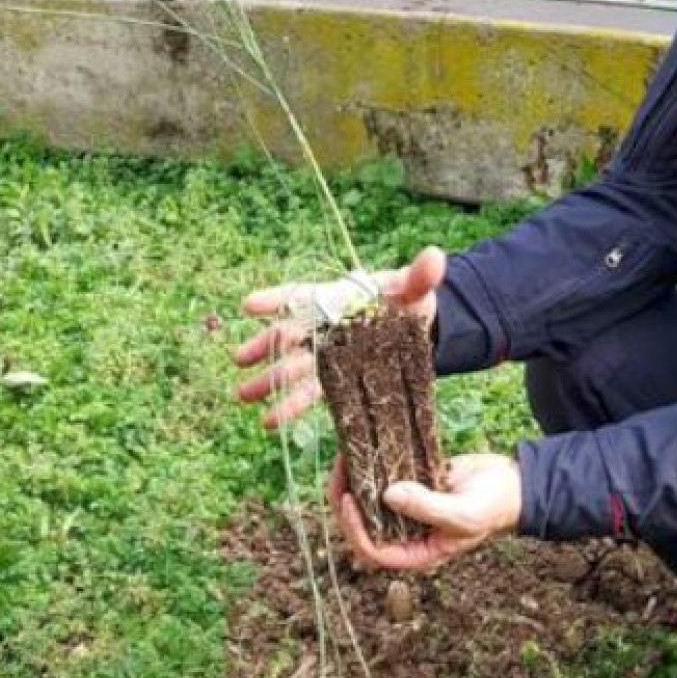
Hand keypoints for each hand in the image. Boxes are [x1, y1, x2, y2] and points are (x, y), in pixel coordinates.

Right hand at [230, 246, 445, 428]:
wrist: (421, 332)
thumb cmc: (409, 303)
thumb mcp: (415, 288)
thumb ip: (421, 275)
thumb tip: (435, 257)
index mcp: (335, 299)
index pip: (300, 296)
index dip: (275, 299)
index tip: (250, 305)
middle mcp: (323, 327)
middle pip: (289, 334)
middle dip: (265, 346)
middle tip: (240, 358)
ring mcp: (327, 356)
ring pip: (292, 367)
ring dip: (268, 381)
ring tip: (244, 395)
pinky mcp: (335, 382)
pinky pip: (310, 394)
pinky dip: (290, 407)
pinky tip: (270, 421)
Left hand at [331, 453, 521, 570]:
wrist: (514, 483)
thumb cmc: (494, 507)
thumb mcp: (463, 514)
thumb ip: (427, 508)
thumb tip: (387, 494)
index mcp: (417, 551)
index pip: (374, 550)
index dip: (355, 529)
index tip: (350, 501)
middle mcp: (407, 532)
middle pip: (363, 524)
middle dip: (346, 501)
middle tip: (340, 472)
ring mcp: (408, 507)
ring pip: (369, 500)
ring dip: (355, 480)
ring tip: (347, 456)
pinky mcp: (412, 483)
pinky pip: (385, 478)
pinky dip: (373, 465)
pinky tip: (365, 447)